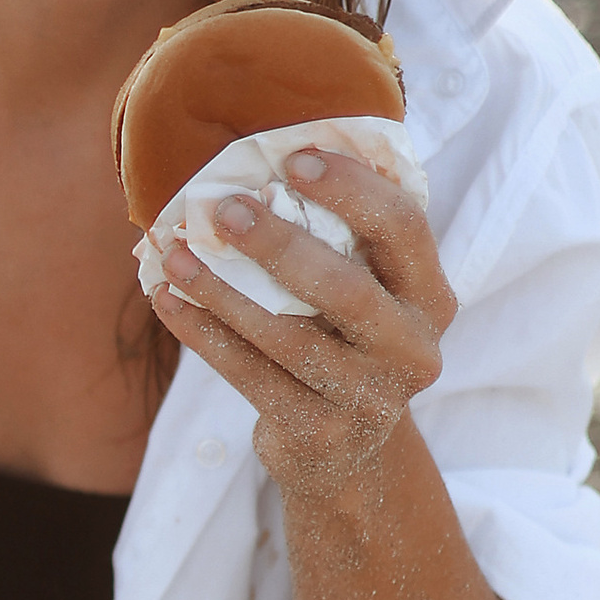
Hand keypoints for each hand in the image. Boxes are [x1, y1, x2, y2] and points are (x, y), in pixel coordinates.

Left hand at [155, 149, 451, 515]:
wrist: (346, 453)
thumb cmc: (344, 338)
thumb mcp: (368, 289)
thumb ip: (346, 235)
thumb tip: (272, 146)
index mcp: (431, 298)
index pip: (404, 228)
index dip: (352, 189)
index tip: (292, 156)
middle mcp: (412, 351)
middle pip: (346, 290)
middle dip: (281, 243)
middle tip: (225, 207)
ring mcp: (368, 399)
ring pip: (285, 337)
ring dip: (221, 290)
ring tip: (174, 253)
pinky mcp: (318, 432)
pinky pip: (247, 374)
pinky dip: (201, 332)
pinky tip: (168, 299)